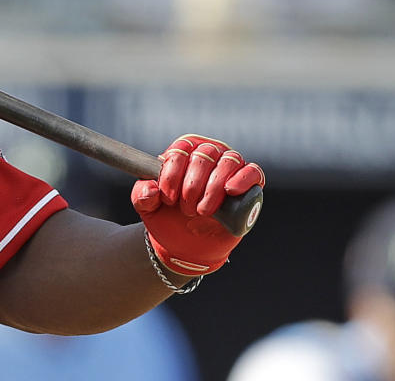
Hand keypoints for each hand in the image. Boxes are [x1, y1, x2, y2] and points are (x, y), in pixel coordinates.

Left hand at [132, 134, 264, 275]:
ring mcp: (230, 168)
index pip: (181, 149)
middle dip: (192, 185)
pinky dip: (243, 179)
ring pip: (228, 162)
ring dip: (213, 188)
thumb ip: (142, 194)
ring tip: (202, 211)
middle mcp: (208, 153)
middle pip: (204, 155)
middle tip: (185, 208)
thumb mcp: (146, 206)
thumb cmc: (167, 217)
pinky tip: (230, 190)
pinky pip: (253, 172)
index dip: (173, 174)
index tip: (168, 198)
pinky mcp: (249, 186)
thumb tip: (151, 189)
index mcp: (183, 151)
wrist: (185, 245)